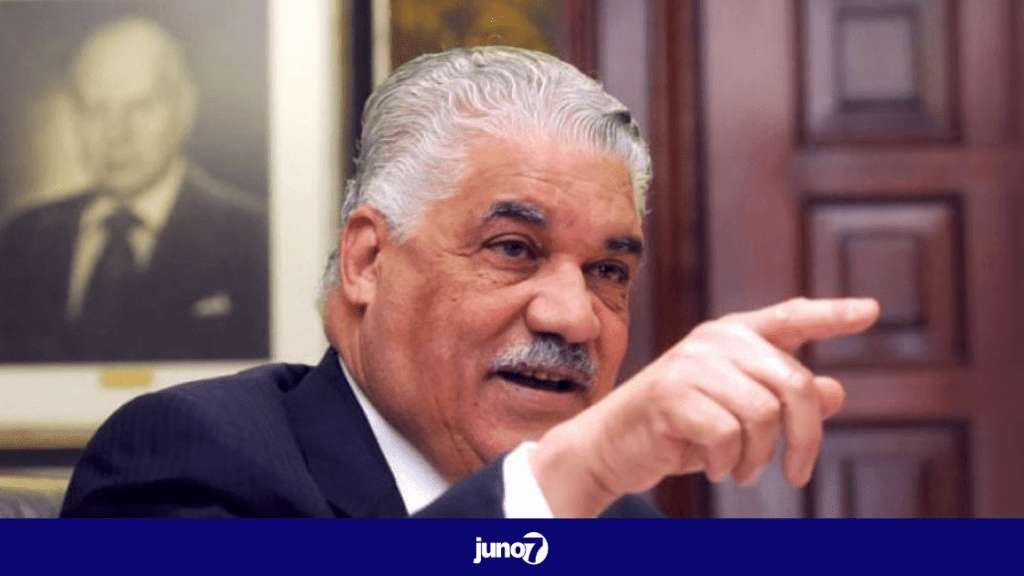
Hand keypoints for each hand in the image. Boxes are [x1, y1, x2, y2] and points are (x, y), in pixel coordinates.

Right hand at [530, 297, 879, 516]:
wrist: (613, 447)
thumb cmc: (679, 430)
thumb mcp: (738, 416)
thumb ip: (783, 400)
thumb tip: (835, 390)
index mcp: (733, 336)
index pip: (790, 318)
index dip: (832, 315)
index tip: (871, 311)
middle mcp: (715, 340)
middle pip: (793, 384)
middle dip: (804, 439)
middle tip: (798, 475)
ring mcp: (691, 363)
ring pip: (764, 415)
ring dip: (758, 459)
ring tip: (741, 471)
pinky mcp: (671, 392)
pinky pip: (728, 434)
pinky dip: (727, 463)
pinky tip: (713, 467)